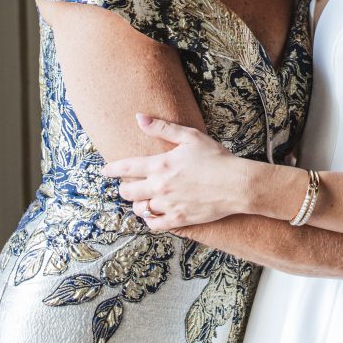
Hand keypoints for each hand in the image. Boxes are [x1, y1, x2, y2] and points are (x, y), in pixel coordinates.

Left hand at [103, 115, 246, 227]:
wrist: (237, 184)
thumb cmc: (216, 158)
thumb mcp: (190, 136)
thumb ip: (162, 128)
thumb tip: (139, 118)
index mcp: (160, 165)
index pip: (126, 168)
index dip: (112, 169)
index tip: (106, 170)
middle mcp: (160, 186)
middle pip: (128, 192)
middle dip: (125, 189)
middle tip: (129, 187)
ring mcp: (168, 205)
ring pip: (140, 209)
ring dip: (138, 204)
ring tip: (143, 200)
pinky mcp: (179, 219)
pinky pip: (154, 224)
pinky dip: (150, 220)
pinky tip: (154, 214)